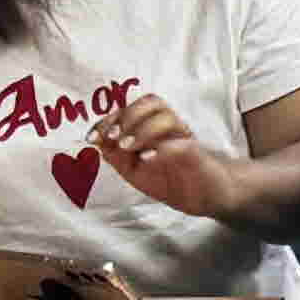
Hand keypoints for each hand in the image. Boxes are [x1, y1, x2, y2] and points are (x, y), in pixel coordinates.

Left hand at [93, 94, 243, 220]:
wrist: (207, 197)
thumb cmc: (172, 180)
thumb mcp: (135, 171)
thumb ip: (116, 155)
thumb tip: (97, 141)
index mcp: (154, 127)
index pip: (131, 109)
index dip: (109, 118)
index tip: (92, 137)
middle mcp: (170, 128)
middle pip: (151, 102)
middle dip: (127, 116)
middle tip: (114, 137)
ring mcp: (185, 139)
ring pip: (166, 117)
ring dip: (142, 129)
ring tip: (128, 147)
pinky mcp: (198, 156)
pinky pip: (181, 145)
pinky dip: (161, 149)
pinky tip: (146, 158)